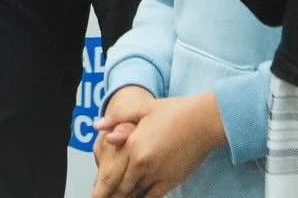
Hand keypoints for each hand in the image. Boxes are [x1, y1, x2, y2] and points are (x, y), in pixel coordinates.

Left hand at [92, 92, 224, 197]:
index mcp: (133, 145)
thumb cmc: (174, 111)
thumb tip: (98, 126)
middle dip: (109, 196)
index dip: (100, 188)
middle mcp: (142, 163)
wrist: (203, 121)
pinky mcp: (169, 182)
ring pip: (133, 195)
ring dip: (125, 197)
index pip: (109, 175)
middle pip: (119, 189)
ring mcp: (156, 174)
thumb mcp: (144, 109)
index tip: (94, 195)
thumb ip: (119, 118)